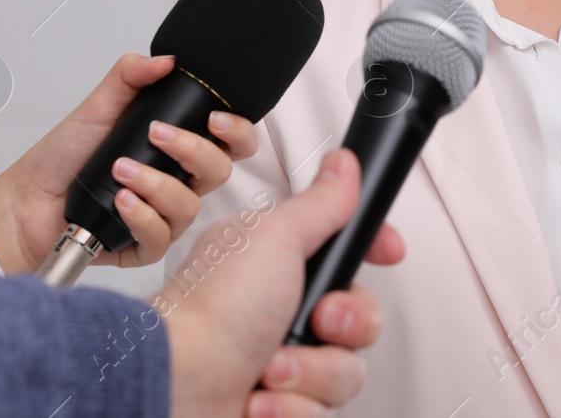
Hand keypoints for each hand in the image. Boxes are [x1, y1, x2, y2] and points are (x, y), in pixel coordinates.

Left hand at [0, 53, 260, 273]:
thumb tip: (166, 60)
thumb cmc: (62, 157)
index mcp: (177, 148)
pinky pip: (161, 237)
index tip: (216, 118)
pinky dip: (141, 216)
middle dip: (195, 151)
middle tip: (159, 134)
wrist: (25, 200)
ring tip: (120, 169)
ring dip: (156, 185)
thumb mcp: (98, 106)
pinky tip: (120, 200)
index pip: (230, 142)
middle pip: (220, 171)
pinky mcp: (143, 246)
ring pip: (190, 206)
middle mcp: (176, 181)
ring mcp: (162, 215)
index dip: (237, 131)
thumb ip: (130, 76)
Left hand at [162, 147, 405, 417]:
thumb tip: (344, 166)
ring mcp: (284, 362)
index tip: (386, 251)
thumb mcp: (274, 237)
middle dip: (346, 322)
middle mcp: (285, 311)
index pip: (349, 253)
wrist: (174, 382)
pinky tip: (261, 398)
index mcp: (283, 265)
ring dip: (311, 371)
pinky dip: (291, 406)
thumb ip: (320, 203)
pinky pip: (320, 412)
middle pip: (361, 317)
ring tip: (272, 367)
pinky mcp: (282, 404)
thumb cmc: (211, 310)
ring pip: (346, 370)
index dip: (374, 251)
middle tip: (321, 318)